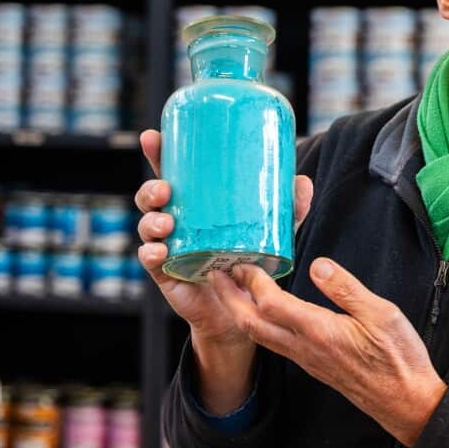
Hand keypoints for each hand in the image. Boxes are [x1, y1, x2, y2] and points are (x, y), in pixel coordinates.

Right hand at [134, 129, 314, 411]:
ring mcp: (168, 246)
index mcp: (195, 204)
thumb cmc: (251, 263)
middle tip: (166, 189)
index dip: (158, 153)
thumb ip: (288, 210)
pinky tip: (161, 250)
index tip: (154, 136)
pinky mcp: (166, 273)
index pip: (172, 173)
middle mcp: (176, 221)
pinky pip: (149, 258)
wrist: (240, 311)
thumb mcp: (273, 233)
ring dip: (151, 220)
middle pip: (151, 195)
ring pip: (147, 225)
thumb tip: (302, 182)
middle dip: (151, 187)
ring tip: (167, 223)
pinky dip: (152, 252)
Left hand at [213, 261, 445, 447]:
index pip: (272, 303)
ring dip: (240, 312)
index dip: (252, 281)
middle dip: (229, 298)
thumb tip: (318, 264)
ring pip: (261, 336)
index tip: (243, 261)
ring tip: (231, 291)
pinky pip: (275, 344)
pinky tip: (265, 313)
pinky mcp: (313, 365)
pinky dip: (260, 324)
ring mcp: (307, 360)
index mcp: (320, 331)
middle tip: (215, 274)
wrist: (405, 401)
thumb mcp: (381, 313)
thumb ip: (346, 289)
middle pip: (253, 324)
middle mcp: (305, 348)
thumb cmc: (397, 359)